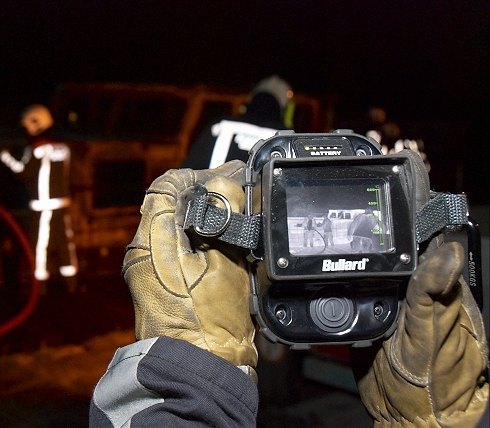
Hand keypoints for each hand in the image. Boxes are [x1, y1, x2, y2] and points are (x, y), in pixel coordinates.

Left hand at [122, 160, 257, 374]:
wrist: (198, 368)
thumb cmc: (209, 324)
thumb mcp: (225, 262)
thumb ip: (224, 217)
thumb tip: (224, 184)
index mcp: (150, 241)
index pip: (165, 186)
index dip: (197, 174)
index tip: (226, 176)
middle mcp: (142, 252)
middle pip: (169, 204)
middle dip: (203, 194)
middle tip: (236, 192)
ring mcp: (148, 269)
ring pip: (174, 226)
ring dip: (202, 216)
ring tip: (234, 214)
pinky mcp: (158, 284)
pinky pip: (176, 247)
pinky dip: (198, 238)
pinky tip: (223, 241)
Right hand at [351, 150, 487, 425]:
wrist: (410, 413)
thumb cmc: (436, 378)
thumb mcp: (433, 335)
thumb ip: (434, 294)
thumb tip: (446, 250)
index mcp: (437, 279)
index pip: (428, 222)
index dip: (417, 187)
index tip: (403, 157)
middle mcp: (412, 280)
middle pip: (395, 226)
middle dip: (379, 192)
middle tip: (359, 164)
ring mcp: (388, 291)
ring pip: (368, 248)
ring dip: (352, 221)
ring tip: (335, 192)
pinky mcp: (364, 306)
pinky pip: (347, 277)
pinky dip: (332, 261)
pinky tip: (319, 248)